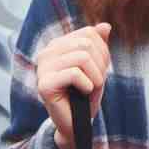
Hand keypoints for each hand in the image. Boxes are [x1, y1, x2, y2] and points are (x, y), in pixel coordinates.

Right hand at [37, 23, 111, 145]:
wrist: (77, 122)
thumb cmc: (86, 92)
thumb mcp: (98, 65)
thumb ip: (99, 44)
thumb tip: (105, 26)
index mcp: (58, 44)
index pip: (89, 33)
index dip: (102, 51)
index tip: (99, 68)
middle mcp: (47, 52)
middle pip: (87, 44)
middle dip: (100, 64)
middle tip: (96, 81)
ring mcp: (43, 68)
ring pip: (83, 57)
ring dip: (95, 76)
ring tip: (90, 87)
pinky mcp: (44, 84)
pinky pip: (75, 74)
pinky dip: (87, 85)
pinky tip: (83, 93)